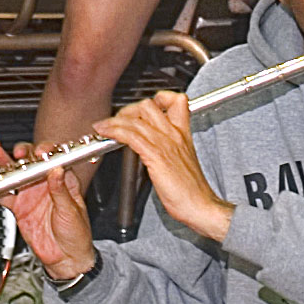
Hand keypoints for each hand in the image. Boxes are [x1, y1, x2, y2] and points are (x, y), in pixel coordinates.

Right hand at [0, 143, 95, 279]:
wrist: (66, 259)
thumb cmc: (77, 234)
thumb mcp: (71, 211)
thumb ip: (61, 191)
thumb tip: (57, 170)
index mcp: (63, 181)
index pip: (54, 159)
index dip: (46, 152)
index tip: (40, 152)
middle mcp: (46, 184)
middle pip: (32, 162)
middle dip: (24, 153)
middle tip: (18, 152)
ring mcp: (32, 195)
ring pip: (17, 175)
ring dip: (6, 165)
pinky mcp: (20, 208)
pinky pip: (6, 196)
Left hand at [96, 93, 232, 243]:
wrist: (200, 206)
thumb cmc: (190, 189)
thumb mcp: (182, 160)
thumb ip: (168, 147)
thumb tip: (148, 142)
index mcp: (183, 132)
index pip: (176, 100)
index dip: (158, 98)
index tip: (142, 108)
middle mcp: (174, 133)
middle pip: (148, 105)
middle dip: (128, 110)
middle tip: (117, 121)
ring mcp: (165, 143)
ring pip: (136, 119)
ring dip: (114, 121)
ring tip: (103, 127)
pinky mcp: (156, 156)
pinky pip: (131, 135)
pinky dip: (115, 131)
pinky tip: (106, 134)